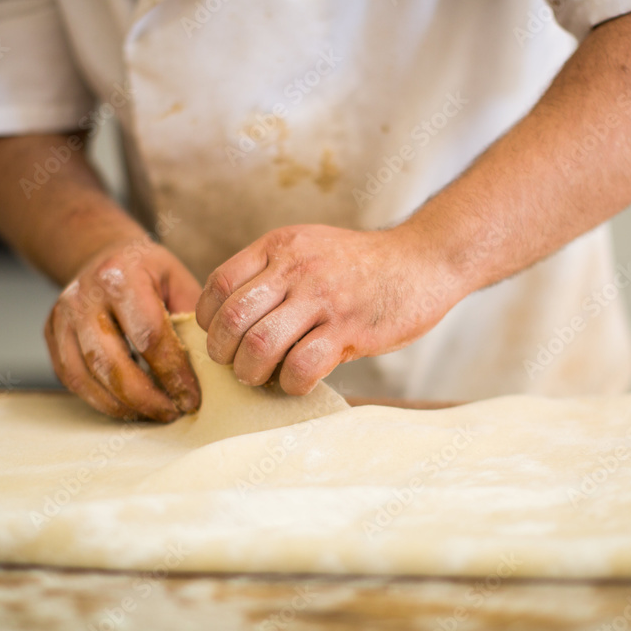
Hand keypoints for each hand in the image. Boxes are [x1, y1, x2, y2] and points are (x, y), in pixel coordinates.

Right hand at [45, 237, 202, 421]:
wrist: (103, 254)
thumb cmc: (148, 272)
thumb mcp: (178, 280)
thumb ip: (192, 319)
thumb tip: (209, 367)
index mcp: (122, 276)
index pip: (150, 336)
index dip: (173, 373)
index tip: (191, 398)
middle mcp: (85, 295)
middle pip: (111, 362)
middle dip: (145, 398)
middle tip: (172, 412)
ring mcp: (62, 315)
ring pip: (86, 376)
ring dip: (121, 405)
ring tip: (152, 414)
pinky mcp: (51, 333)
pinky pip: (71, 378)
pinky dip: (99, 399)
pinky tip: (127, 406)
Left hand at [195, 224, 458, 394]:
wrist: (422, 261)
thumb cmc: (361, 265)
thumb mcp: (309, 247)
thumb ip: (271, 272)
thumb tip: (231, 318)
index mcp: (280, 247)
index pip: (219, 283)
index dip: (208, 318)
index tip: (220, 335)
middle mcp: (296, 269)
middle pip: (231, 319)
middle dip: (223, 353)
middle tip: (236, 365)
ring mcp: (323, 298)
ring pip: (260, 345)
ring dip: (252, 372)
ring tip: (261, 377)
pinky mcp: (350, 329)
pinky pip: (302, 366)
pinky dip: (292, 384)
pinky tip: (298, 381)